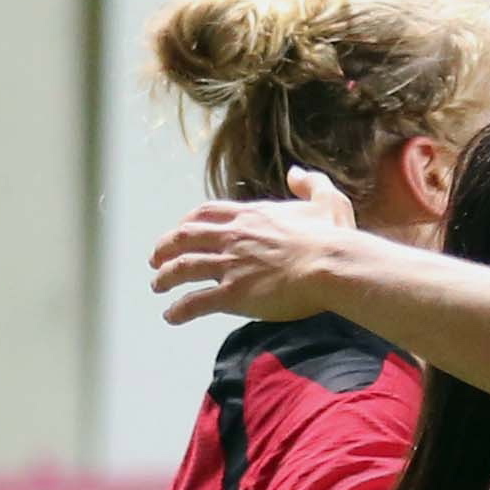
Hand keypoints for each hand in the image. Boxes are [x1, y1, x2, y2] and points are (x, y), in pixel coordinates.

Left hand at [152, 167, 359, 326]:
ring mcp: (230, 265)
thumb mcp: (328, 200)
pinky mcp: (234, 294)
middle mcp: (233, 237)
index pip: (207, 214)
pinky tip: (171, 315)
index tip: (181, 231)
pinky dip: (180, 309)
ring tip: (157, 285)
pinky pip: (197, 301)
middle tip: (156, 258)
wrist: (331, 265)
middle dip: (166, 247)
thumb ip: (311, 183)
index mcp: (251, 216)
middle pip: (186, 237)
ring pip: (184, 267)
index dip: (188, 222)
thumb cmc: (333, 238)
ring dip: (165, 276)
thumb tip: (296, 173)